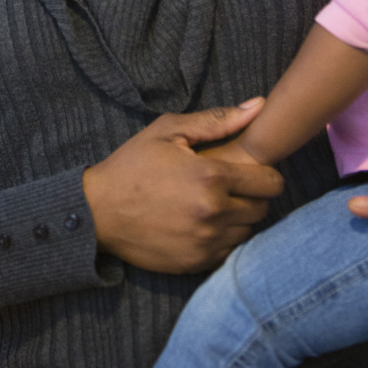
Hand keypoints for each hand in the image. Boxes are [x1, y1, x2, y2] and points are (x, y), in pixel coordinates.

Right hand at [82, 100, 283, 273]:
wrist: (98, 211)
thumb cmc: (133, 164)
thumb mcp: (170, 131)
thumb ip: (218, 120)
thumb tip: (258, 105)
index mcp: (211, 177)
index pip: (270, 182)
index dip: (266, 174)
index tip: (251, 171)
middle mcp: (213, 213)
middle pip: (262, 208)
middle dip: (252, 195)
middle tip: (231, 186)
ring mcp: (205, 242)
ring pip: (247, 231)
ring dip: (239, 218)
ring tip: (216, 204)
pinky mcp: (195, 263)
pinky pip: (229, 252)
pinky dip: (223, 239)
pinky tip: (204, 224)